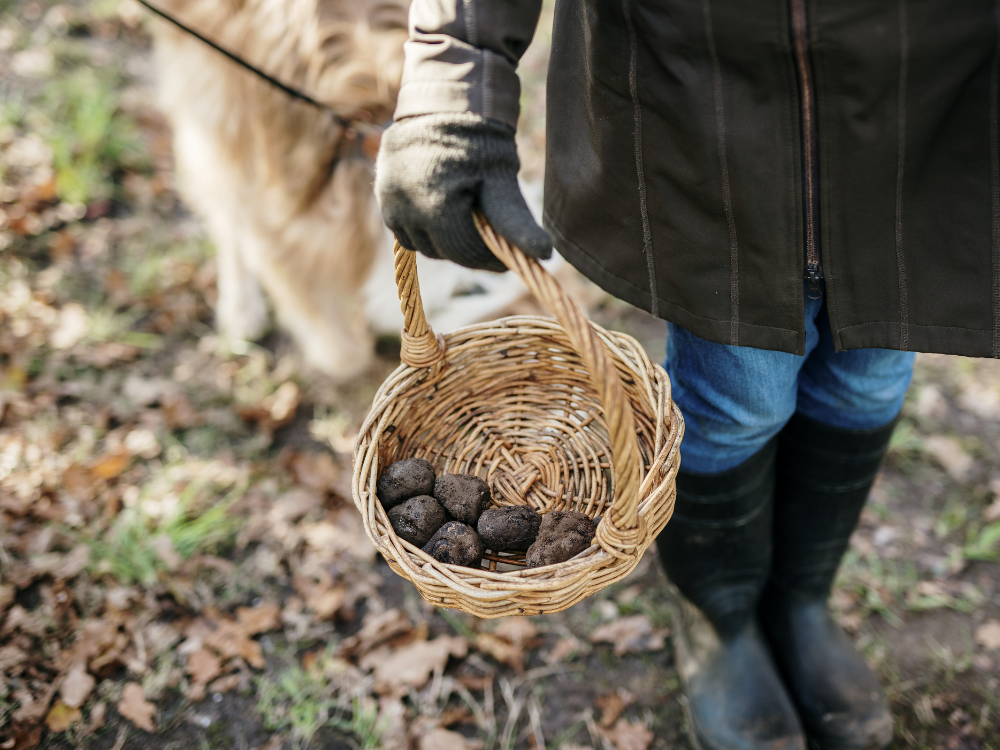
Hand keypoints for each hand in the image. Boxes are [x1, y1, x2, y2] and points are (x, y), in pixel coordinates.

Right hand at [375, 112, 551, 272]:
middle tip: (491, 238)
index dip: (490, 259)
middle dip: (467, 248)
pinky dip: (423, 226)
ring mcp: (388, 199)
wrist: (445, 96)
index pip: (464, 252)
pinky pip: (403, 225)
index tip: (511, 259)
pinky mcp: (381, 190)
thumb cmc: (480, 137)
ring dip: (443, 240)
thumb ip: (516, 223)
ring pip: (420, 242)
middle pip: (441, 251)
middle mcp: (404, 207)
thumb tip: (544, 255)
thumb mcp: (501, 179)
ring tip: (467, 221)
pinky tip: (443, 212)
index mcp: (434, 206)